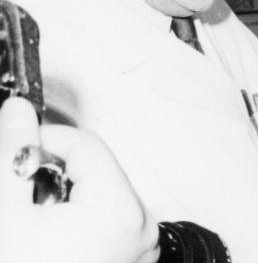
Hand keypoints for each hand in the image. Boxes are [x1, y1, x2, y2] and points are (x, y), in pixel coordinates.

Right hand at [0, 97, 159, 262]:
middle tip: (19, 202)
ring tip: (33, 232)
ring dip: (61, 203)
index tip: (14, 148)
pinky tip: (47, 246)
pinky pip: (105, 226)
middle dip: (51, 177)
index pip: (86, 145)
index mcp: (120, 210)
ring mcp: (139, 251)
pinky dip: (75, 225)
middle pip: (95, 172)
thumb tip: (17, 112)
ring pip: (98, 199)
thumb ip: (13, 154)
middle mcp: (142, 229)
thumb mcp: (7, 212)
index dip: (43, 140)